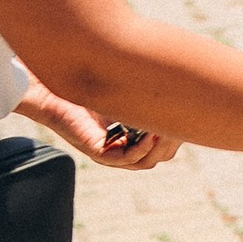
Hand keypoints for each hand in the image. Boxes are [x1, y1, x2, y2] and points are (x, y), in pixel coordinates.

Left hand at [15, 84, 177, 170]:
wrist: (54, 91)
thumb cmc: (87, 87)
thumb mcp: (128, 91)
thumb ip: (148, 93)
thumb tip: (183, 81)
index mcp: (131, 138)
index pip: (165, 147)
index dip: (178, 136)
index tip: (188, 118)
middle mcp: (122, 150)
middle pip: (160, 156)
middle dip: (174, 141)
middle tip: (181, 122)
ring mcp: (110, 154)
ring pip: (147, 161)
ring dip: (160, 146)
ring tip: (168, 127)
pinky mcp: (98, 152)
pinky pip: (127, 158)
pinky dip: (142, 148)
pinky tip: (151, 133)